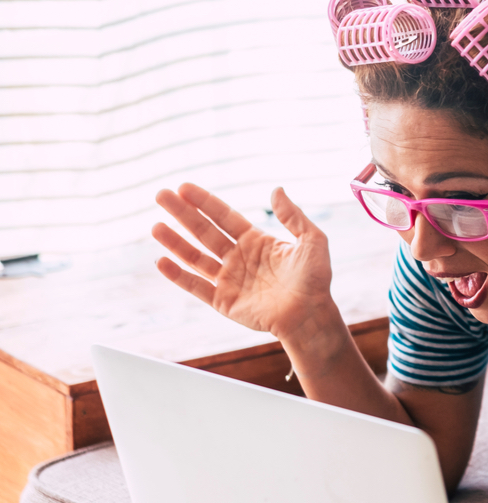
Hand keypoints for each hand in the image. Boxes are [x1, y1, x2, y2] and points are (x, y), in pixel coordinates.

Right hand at [151, 183, 335, 340]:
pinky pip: (196, 286)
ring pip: (195, 256)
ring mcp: (229, 279)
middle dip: (182, 214)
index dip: (204, 202)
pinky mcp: (224, 301)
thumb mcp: (312, 240)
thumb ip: (293, 216)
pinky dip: (178, 275)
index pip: (224, 216)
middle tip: (161, 195)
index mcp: (256, 241)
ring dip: (175, 242)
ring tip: (156, 226)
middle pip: (204, 231)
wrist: (311, 314)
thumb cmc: (315, 279)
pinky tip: (162, 260)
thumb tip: (276, 190)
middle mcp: (239, 258)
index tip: (184, 188)